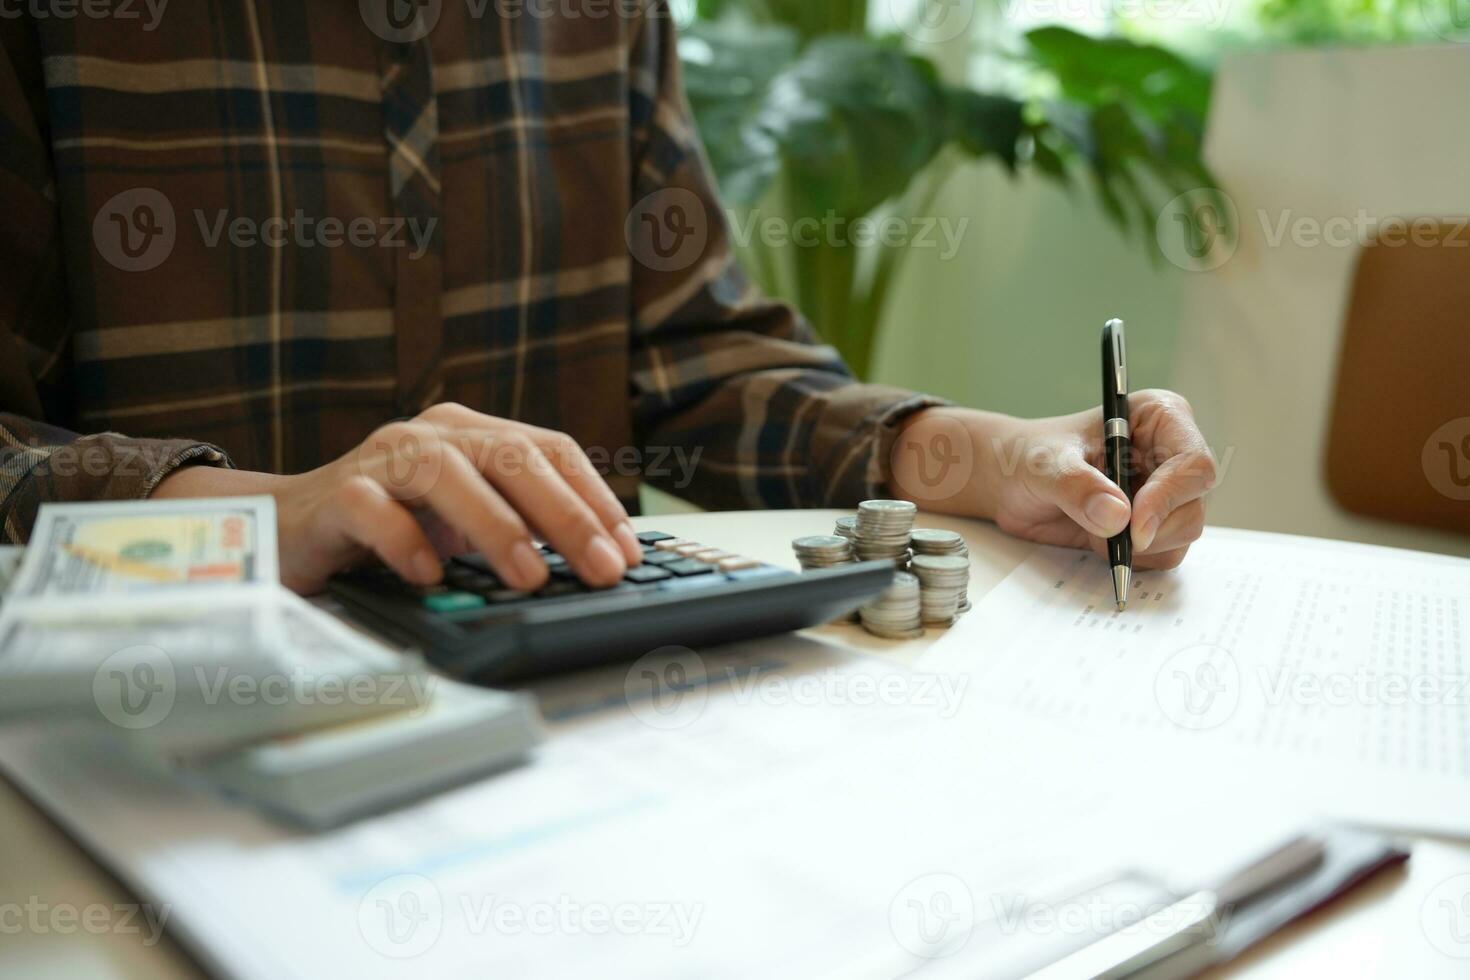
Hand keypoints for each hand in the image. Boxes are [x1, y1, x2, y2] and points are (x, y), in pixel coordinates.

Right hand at [153, 403, 642, 594]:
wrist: (290, 527)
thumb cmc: (394, 525)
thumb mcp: (467, 522)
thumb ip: (521, 526)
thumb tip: (596, 563)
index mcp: (473, 433)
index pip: (550, 449)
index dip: (595, 497)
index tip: (628, 550)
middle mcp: (433, 434)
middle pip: (510, 457)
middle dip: (565, 515)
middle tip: (601, 567)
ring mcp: (382, 459)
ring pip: (445, 473)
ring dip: (495, 525)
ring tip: (530, 575)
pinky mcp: (336, 495)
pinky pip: (373, 509)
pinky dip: (404, 540)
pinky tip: (431, 576)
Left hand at [894, 392, 1217, 568]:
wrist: (1011, 482)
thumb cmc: (1028, 457)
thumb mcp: (1044, 465)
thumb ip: (1077, 487)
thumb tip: (1118, 517)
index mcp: (1159, 419)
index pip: (1193, 462)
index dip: (1170, 496)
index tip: (1134, 525)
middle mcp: (1171, 455)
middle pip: (1194, 504)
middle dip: (1154, 529)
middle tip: (1107, 537)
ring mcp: (1166, 493)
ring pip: (1183, 533)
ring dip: (1139, 546)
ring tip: (1092, 530)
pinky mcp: (1154, 525)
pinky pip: (1164, 555)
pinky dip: (1134, 559)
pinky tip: (1099, 541)